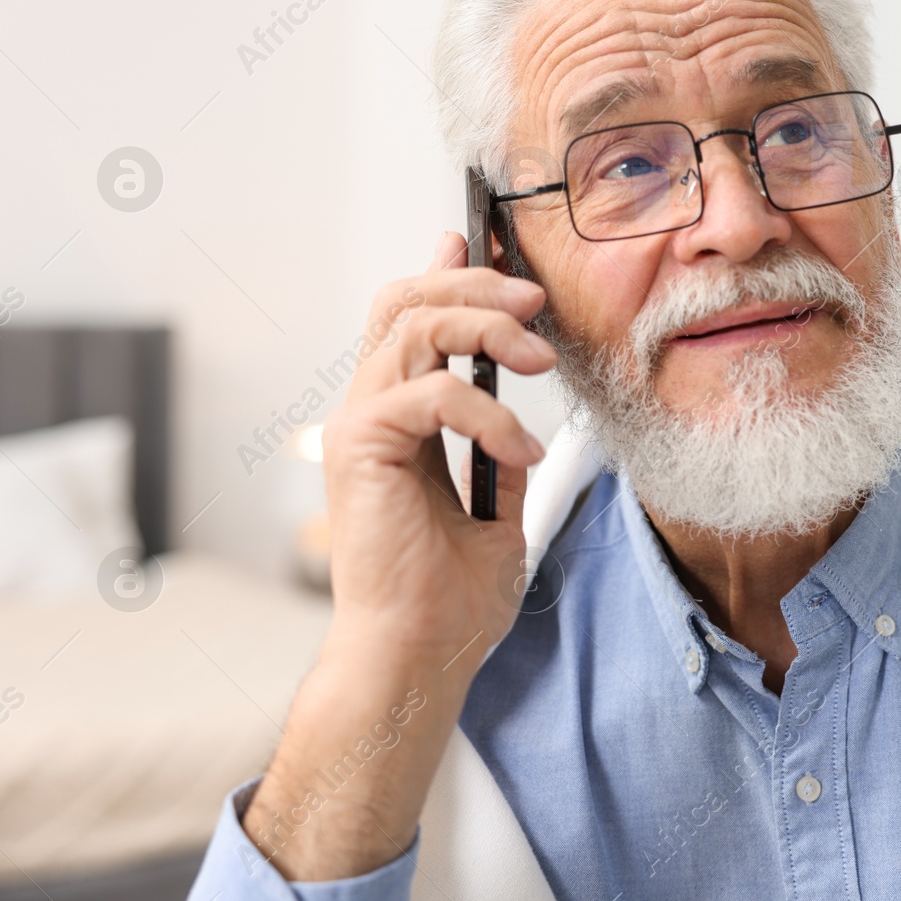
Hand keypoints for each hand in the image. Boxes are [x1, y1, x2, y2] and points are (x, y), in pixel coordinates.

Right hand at [321, 230, 554, 658]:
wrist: (423, 652)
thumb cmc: (453, 593)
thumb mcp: (496, 500)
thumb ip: (498, 441)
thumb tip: (523, 401)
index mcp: (397, 418)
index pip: (410, 317)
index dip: (448, 273)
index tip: (493, 248)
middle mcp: (369, 410)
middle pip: (408, 302)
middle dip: (478, 286)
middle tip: (537, 299)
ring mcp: (358, 424)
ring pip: (416, 327)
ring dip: (489, 330)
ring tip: (542, 363)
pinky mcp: (360, 445)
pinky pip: (431, 391)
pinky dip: (489, 414)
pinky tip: (521, 453)